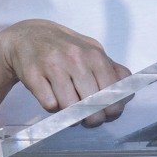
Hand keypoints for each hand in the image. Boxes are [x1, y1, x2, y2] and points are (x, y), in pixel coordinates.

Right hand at [0, 19, 131, 126]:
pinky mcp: (33, 75)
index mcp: (94, 54)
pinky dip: (53, 108)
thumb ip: (112, 70)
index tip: (109, 115)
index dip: (112, 109)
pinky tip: (53, 98)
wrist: (28, 36)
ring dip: (72, 115)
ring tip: (71, 110)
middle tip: (90, 120)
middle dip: (93, 118)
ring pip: (69, 106)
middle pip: (91, 103)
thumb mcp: (92, 51)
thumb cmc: (66, 48)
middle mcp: (75, 58)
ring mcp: (53, 66)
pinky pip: (49, 104)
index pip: (111, 90)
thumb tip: (128, 93)